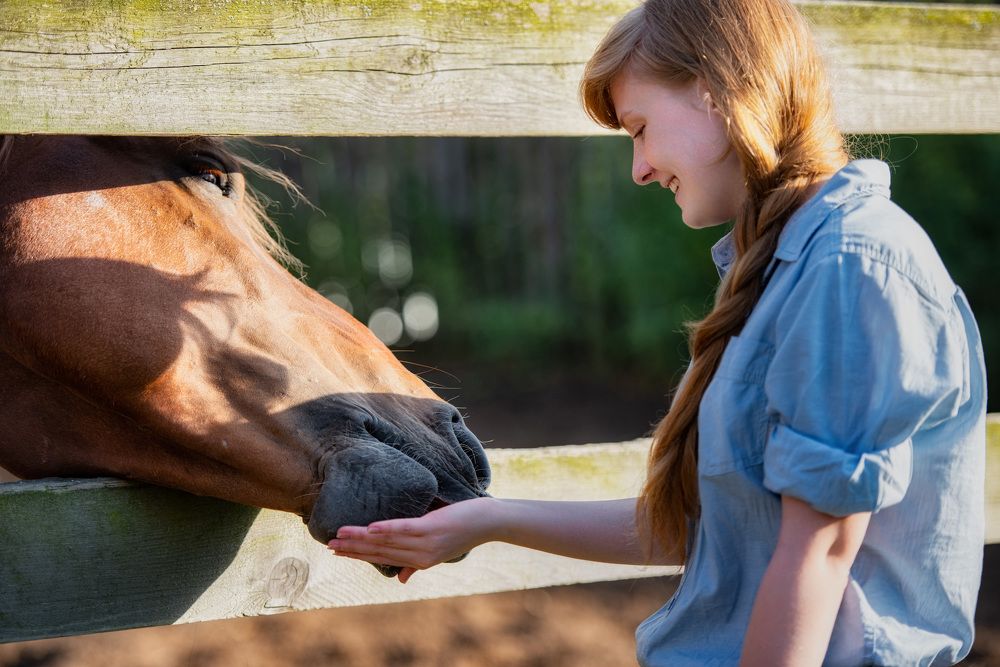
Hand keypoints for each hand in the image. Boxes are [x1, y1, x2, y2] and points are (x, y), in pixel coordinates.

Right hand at [328, 496, 497, 583]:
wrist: (489, 522)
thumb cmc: (463, 529)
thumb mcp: (439, 549)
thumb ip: (417, 562)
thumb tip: (400, 579)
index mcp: (419, 561)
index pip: (383, 559)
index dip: (359, 555)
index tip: (337, 551)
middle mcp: (420, 556)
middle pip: (380, 552)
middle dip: (353, 548)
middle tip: (329, 545)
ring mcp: (426, 543)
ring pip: (387, 542)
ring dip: (361, 538)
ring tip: (341, 534)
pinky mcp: (433, 529)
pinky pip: (405, 529)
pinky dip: (387, 529)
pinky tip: (370, 528)